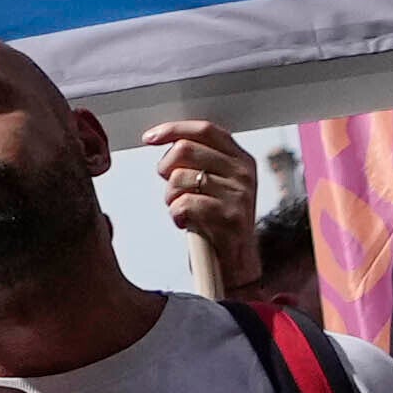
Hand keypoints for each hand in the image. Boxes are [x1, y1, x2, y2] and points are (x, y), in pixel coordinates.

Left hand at [143, 121, 267, 299]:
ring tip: (182, 209)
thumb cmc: (219, 221)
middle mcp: (243, 173)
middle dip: (165, 169)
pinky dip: (176, 215)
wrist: (237, 263)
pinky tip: (185, 223)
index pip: (205, 130)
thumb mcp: (219, 183)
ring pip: (179, 179)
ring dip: (170, 197)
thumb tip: (168, 141)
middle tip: (170, 187)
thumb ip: (202, 160)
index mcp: (241, 159)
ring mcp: (238, 195)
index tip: (150, 137)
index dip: (174, 129)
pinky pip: (183, 204)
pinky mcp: (229, 217)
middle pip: (185, 150)